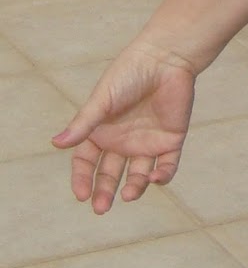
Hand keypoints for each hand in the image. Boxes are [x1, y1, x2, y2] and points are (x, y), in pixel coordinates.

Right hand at [51, 43, 196, 213]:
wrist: (165, 59)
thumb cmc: (129, 75)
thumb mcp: (102, 100)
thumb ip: (84, 124)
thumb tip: (56, 143)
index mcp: (101, 132)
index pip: (86, 162)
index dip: (82, 179)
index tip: (81, 195)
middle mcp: (122, 141)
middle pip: (110, 174)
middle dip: (104, 191)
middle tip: (101, 208)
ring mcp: (147, 142)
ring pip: (138, 174)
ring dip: (134, 188)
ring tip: (128, 195)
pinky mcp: (171, 140)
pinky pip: (167, 165)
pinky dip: (162, 175)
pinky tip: (155, 178)